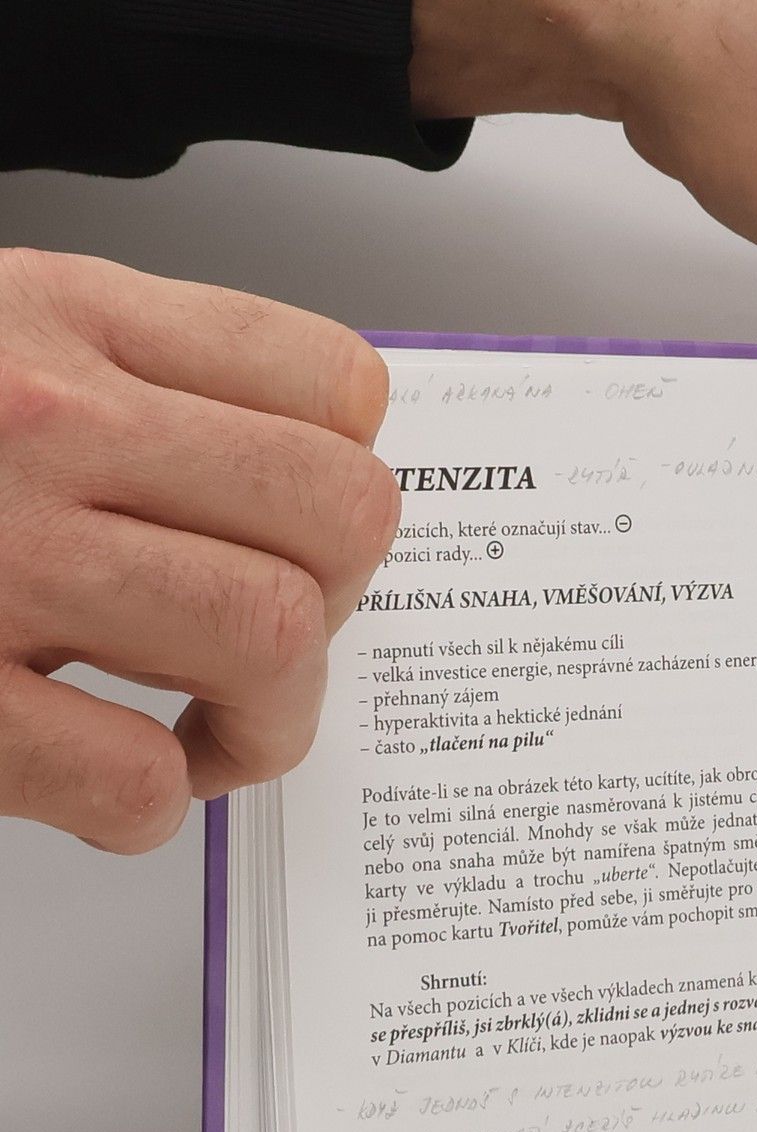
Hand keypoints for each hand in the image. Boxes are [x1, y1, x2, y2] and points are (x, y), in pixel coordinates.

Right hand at [0, 250, 399, 850]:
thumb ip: (126, 384)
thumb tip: (287, 488)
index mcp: (59, 324)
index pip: (333, 389)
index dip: (342, 488)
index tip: (295, 544)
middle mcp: (38, 422)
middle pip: (341, 518)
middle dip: (337, 611)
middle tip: (262, 651)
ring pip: (269, 637)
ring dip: (267, 723)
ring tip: (199, 732)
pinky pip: (136, 776)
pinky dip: (151, 806)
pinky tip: (102, 782)